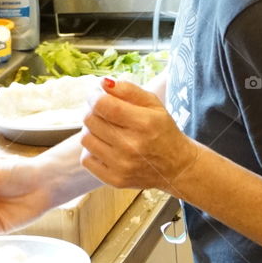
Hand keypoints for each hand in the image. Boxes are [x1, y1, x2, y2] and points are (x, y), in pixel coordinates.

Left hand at [80, 78, 199, 191]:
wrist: (176, 167)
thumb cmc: (163, 132)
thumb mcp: (154, 104)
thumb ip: (128, 90)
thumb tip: (103, 83)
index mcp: (143, 123)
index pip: (103, 105)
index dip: (94, 97)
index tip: (96, 96)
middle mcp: (131, 146)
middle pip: (91, 120)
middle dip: (92, 111)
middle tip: (101, 111)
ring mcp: (122, 165)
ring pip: (85, 139)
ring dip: (91, 130)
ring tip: (104, 129)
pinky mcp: (115, 179)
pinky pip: (86, 159)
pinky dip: (91, 150)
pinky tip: (105, 146)